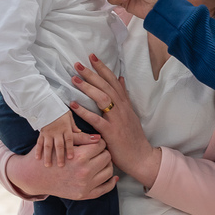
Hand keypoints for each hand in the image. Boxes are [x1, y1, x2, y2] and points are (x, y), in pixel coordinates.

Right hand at [8, 132, 115, 199]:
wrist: (33, 177)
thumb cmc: (46, 156)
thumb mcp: (61, 143)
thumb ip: (81, 138)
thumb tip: (99, 137)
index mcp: (79, 157)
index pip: (101, 145)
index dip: (99, 142)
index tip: (96, 143)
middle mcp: (84, 172)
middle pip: (106, 157)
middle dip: (103, 152)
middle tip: (98, 152)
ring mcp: (85, 185)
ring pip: (109, 171)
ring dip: (107, 165)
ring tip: (100, 161)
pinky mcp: (83, 195)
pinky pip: (105, 189)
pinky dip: (111, 182)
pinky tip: (112, 177)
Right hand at [34, 111, 80, 166]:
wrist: (44, 104)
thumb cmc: (60, 111)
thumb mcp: (69, 116)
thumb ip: (74, 126)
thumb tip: (81, 133)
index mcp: (65, 128)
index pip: (69, 140)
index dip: (70, 149)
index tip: (71, 158)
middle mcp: (56, 131)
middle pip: (58, 145)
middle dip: (59, 156)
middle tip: (61, 166)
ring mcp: (47, 133)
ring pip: (47, 146)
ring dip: (47, 156)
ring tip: (47, 165)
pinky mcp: (41, 133)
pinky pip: (39, 143)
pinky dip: (37, 150)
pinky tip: (37, 158)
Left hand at [70, 54, 162, 187]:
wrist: (141, 157)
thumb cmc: (133, 137)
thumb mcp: (130, 114)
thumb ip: (124, 97)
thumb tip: (120, 79)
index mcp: (125, 104)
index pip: (114, 81)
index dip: (103, 68)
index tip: (92, 56)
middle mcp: (122, 109)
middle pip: (106, 86)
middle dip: (92, 74)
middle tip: (78, 63)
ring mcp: (117, 120)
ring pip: (102, 99)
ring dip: (88, 87)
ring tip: (74, 79)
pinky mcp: (111, 132)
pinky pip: (96, 119)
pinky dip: (84, 111)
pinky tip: (72, 104)